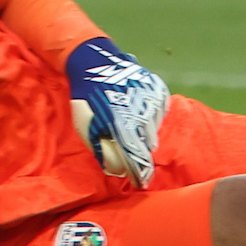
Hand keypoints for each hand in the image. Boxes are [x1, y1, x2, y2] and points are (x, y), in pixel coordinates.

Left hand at [65, 37, 169, 187]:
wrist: (94, 64)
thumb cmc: (86, 101)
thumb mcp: (86, 129)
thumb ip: (103, 151)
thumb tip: (119, 170)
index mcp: (121, 127)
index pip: (137, 159)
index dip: (140, 173)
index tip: (141, 182)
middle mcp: (141, 114)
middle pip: (146, 146)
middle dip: (138, 151)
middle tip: (128, 148)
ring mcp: (152, 101)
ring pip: (153, 130)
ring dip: (143, 133)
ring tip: (129, 125)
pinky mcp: (158, 90)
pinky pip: (159, 113)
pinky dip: (150, 116)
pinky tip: (136, 111)